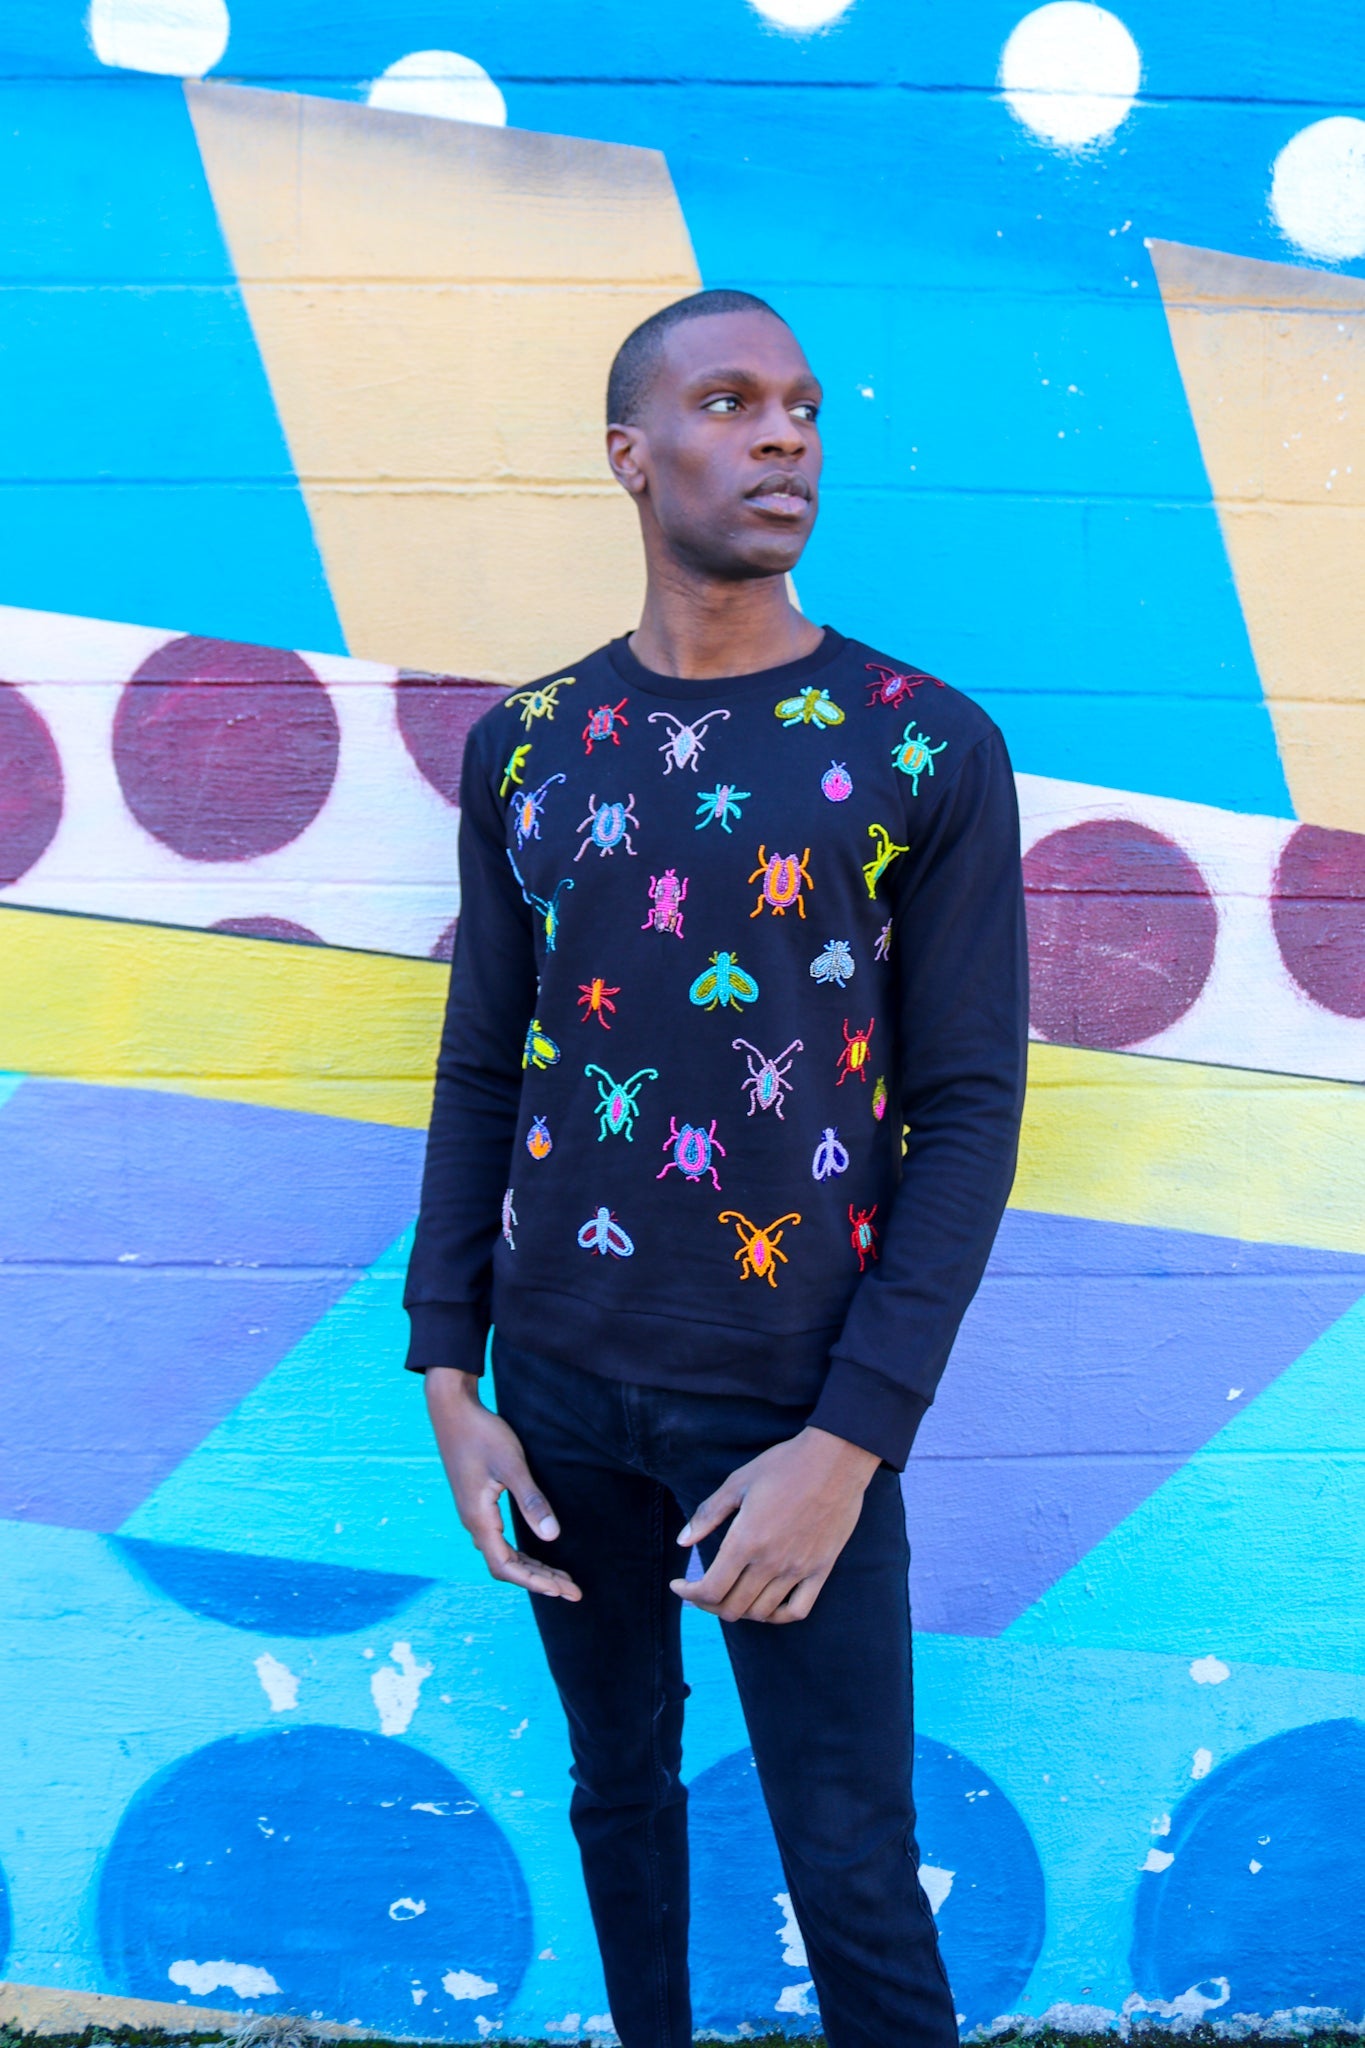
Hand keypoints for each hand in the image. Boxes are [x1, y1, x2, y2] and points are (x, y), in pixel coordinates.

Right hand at [424, 1368, 581, 1599]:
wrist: (452, 1410)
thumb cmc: (482, 1434)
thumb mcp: (512, 1465)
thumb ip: (531, 1501)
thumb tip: (552, 1537)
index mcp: (478, 1519)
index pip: (506, 1567)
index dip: (535, 1582)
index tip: (562, 1591)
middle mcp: (473, 1522)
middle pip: (506, 1566)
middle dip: (540, 1580)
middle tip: (572, 1591)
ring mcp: (473, 1513)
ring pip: (503, 1554)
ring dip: (532, 1568)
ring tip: (560, 1578)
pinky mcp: (477, 1503)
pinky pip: (499, 1540)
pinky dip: (521, 1552)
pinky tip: (536, 1551)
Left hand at [671, 1426, 878, 1623]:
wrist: (836, 1459)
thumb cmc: (784, 1465)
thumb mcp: (738, 1482)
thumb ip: (708, 1514)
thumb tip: (682, 1541)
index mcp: (746, 1540)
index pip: (710, 1590)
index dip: (689, 1594)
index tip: (679, 1585)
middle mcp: (771, 1561)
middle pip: (732, 1607)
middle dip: (709, 1603)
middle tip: (702, 1589)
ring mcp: (798, 1569)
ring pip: (761, 1613)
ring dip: (740, 1610)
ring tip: (731, 1594)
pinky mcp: (821, 1569)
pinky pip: (797, 1610)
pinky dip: (777, 1616)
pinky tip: (766, 1605)